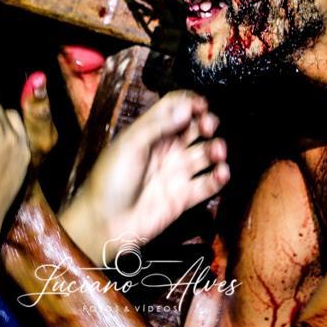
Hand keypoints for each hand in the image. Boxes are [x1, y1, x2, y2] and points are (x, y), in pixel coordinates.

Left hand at [60, 90, 228, 264]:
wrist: (105, 223)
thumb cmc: (110, 180)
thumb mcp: (130, 144)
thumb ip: (158, 125)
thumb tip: (186, 108)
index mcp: (150, 133)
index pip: (174, 109)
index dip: (190, 103)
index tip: (202, 105)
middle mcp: (165, 150)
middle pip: (193, 129)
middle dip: (206, 123)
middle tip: (209, 126)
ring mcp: (175, 173)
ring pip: (204, 154)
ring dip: (216, 149)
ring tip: (217, 152)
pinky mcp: (183, 197)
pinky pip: (207, 184)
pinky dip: (219, 177)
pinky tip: (221, 172)